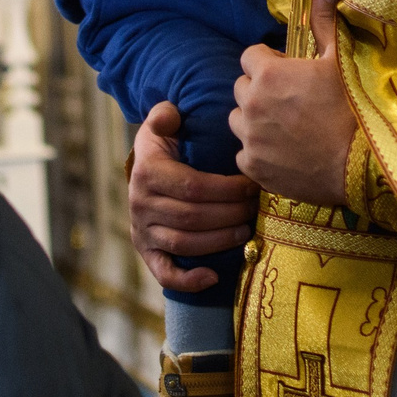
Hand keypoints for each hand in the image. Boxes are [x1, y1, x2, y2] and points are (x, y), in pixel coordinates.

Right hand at [129, 102, 257, 292]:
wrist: (144, 171)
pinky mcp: (146, 252)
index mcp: (148, 172)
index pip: (193, 186)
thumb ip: (165, 115)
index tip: (251, 185)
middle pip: (192, 217)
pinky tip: (214, 277)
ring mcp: (142, 231)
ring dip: (219, 241)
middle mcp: (141, 204)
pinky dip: (188, 280)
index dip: (227, 189)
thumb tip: (169, 115)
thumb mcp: (162, 124)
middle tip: (255, 208)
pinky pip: (164, 273)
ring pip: (184, 244)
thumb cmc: (165, 145)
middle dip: (230, 214)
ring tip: (246, 231)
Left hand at [230, 0, 353, 207]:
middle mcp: (251, 104)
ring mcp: (249, 138)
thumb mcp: (340, 60)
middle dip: (260, 90)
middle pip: (242, 88)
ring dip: (254, 120)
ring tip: (283, 127)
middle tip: (288, 101)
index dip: (268, 62)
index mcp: (268, 73)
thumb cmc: (352, 108)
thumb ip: (324, 21)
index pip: (250, 57)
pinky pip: (244, 154)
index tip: (288, 72)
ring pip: (239, 121)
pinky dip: (258, 152)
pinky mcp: (253, 167)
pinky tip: (282, 153)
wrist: (360, 164)